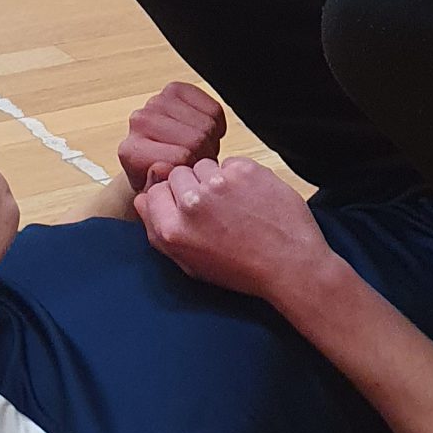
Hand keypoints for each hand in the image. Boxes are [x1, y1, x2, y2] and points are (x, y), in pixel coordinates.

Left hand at [118, 80, 225, 193]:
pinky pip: (212, 109)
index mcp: (130, 150)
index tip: (188, 175)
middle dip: (205, 155)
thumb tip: (161, 167)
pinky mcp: (174, 90)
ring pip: (207, 124)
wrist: (151, 157)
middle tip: (197, 162)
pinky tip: (204, 132)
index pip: (181, 158)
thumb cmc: (156, 178)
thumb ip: (158, 187)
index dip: (194, 171)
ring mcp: (156, 102)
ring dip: (211, 140)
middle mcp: (139, 121)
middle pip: (196, 139)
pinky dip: (216, 124)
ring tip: (199, 149)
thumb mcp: (157, 194)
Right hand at [133, 156, 334, 305]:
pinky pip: (230, 163)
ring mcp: (218, 184)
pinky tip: (251, 198)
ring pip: (203, 165)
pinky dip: (239, 176)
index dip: (170, 200)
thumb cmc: (242, 269)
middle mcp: (191, 204)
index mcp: (172, 231)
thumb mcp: (191, 265)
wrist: (290, 264)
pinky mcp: (245, 170)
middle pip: (176, 175)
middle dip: (191, 186)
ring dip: (214, 179)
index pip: (152, 193)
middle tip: (215, 209)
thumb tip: (142, 201)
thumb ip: (160, 232)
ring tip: (235, 205)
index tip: (187, 209)